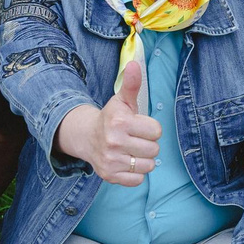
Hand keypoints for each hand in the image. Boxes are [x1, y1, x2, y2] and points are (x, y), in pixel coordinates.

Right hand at [90, 59, 161, 187]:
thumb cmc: (111, 118)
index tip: (139, 126)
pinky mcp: (109, 175)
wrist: (87, 137)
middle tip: (135, 139)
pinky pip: (138, 180)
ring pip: (149, 166)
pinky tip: (126, 162)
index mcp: (120, 122)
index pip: (156, 131)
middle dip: (148, 144)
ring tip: (132, 151)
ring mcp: (111, 160)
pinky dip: (135, 173)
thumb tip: (135, 64)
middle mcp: (114, 142)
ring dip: (143, 159)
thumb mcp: (122, 100)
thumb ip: (131, 84)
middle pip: (154, 149)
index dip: (150, 128)